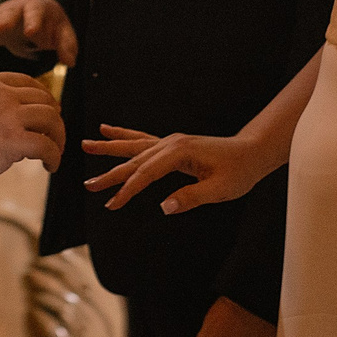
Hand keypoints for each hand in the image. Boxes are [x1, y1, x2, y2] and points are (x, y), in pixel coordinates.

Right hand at [0, 0, 77, 67]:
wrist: (34, 13)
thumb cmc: (51, 25)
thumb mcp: (62, 32)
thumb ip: (66, 45)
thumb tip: (70, 62)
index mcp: (36, 8)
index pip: (35, 12)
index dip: (33, 21)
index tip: (31, 32)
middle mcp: (16, 9)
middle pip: (10, 12)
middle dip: (4, 20)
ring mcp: (1, 17)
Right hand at [0, 71, 65, 189]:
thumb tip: (12, 125)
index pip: (26, 81)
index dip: (42, 96)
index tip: (47, 111)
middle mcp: (1, 93)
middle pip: (43, 98)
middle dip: (54, 116)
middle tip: (54, 134)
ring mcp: (9, 114)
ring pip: (51, 118)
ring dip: (58, 136)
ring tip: (54, 151)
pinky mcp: (13, 139)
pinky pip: (47, 145)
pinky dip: (54, 156)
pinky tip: (51, 166)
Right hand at [83, 128, 265, 214]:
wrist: (252, 151)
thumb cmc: (239, 172)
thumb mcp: (220, 190)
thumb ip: (192, 197)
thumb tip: (164, 207)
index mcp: (180, 153)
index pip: (146, 174)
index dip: (127, 190)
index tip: (111, 204)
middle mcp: (171, 143)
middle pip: (134, 160)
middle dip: (110, 173)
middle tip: (88, 185)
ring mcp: (170, 141)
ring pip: (133, 145)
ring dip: (109, 148)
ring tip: (85, 145)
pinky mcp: (172, 143)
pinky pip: (142, 139)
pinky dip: (124, 135)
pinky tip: (107, 129)